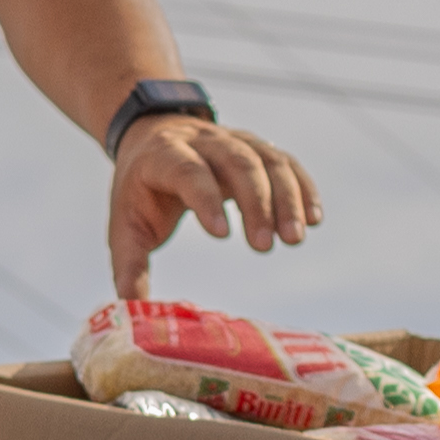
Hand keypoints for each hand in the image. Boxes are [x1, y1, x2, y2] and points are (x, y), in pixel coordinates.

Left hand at [108, 113, 321, 297]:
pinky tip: (314, 219)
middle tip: (264, 247)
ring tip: (294, 238)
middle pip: (238, 161)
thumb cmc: (140, 187)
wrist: (154, 133)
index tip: (222, 235)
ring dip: (286, 198)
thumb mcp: (125, 220)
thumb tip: (130, 306)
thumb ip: (129, 263)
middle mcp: (203, 142)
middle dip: (256, 202)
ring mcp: (234, 139)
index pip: (188, 171)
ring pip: (268, 159)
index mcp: (163, 155)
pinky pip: (286, 163)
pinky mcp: (257, 147)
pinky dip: (303, 188)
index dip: (206, 198)